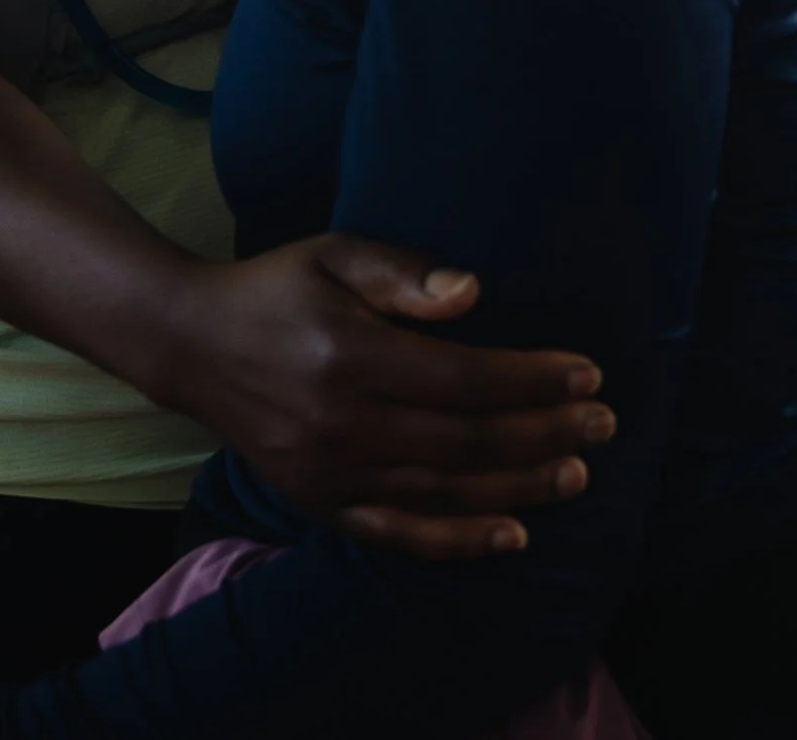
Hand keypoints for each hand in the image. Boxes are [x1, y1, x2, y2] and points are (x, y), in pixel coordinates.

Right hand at [151, 240, 612, 558]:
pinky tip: (514, 536)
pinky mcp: (321, 504)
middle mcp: (342, 421)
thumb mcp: (332, 254)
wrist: (193, 345)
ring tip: (577, 474)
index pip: (465, 377)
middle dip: (545, 433)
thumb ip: (402, 272)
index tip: (587, 372)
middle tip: (603, 424)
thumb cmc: (276, 287)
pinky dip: (461, 542)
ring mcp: (330, 472)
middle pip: (467, 439)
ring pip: (446, 492)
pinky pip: (402, 534)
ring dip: (521, 487)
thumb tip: (476, 293)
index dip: (532, 379)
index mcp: (349, 351)